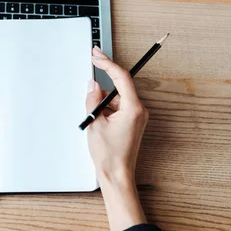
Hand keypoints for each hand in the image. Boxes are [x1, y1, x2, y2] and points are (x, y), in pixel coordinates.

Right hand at [86, 46, 147, 230]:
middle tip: (92, 66)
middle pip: (119, 86)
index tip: (96, 55)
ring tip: (93, 119)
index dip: (107, 63)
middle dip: (103, 83)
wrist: (117, 175)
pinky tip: (98, 121)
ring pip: (116, 98)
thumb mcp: (95, 123)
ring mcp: (137, 117)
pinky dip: (106, 109)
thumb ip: (93, 99)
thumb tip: (93, 85)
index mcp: (133, 108)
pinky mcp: (133, 122)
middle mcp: (139, 110)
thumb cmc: (109, 155)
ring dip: (102, 101)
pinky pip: (118, 107)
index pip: (121, 76)